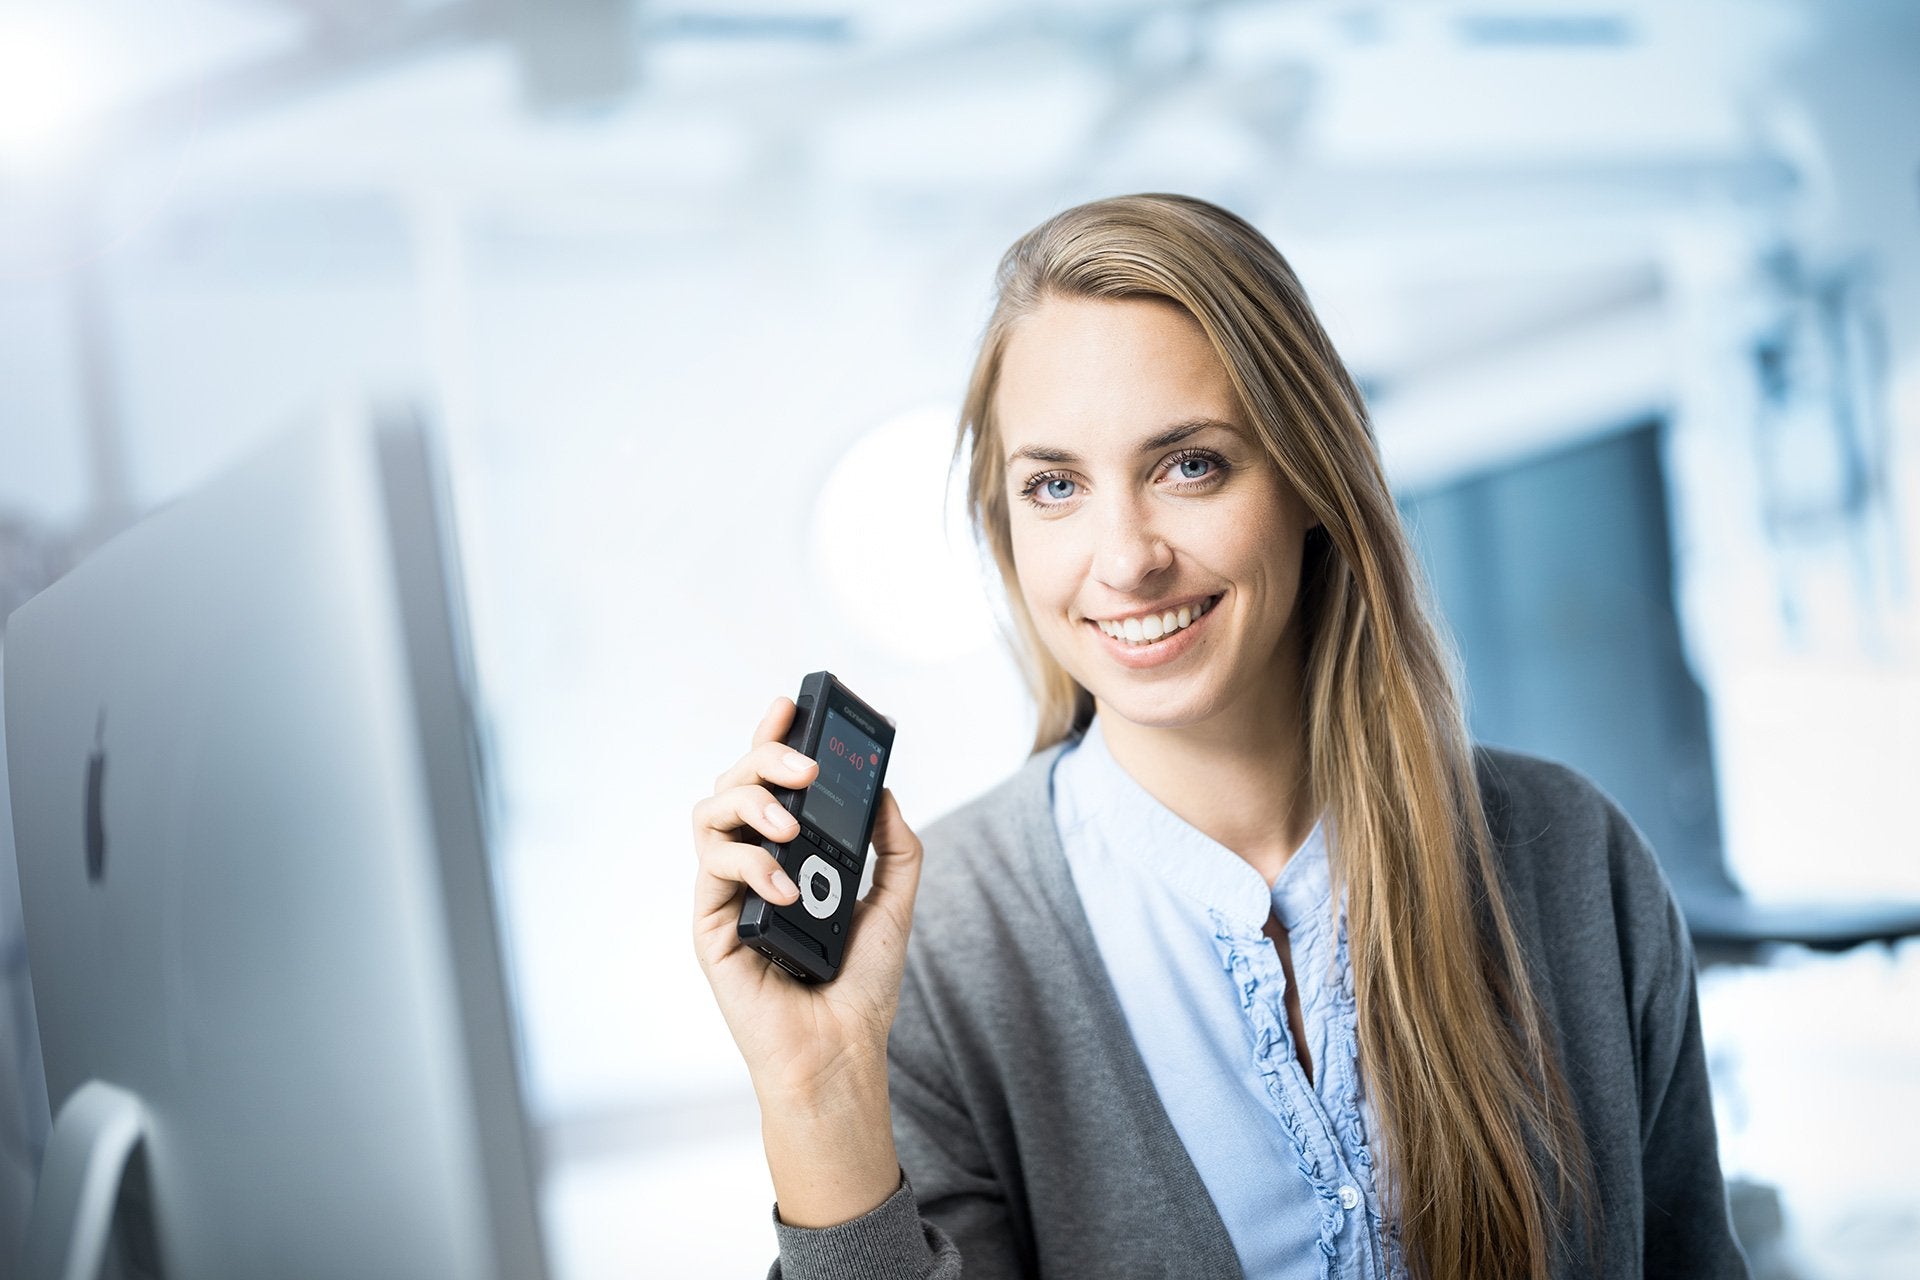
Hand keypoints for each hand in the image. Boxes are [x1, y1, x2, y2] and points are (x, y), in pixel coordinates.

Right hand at [691, 695, 924, 1103]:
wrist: (841, 1053)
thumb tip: (884, 792)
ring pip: (711, 812)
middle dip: (766, 757)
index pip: (772, 782)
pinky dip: (750, 863)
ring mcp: (728, 892)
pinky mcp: (711, 924)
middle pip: (736, 783)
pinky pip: (712, 866)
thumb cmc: (860, 987)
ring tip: (792, 826)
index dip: (773, 738)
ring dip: (751, 802)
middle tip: (805, 764)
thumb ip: (894, 848)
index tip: (790, 705)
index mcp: (790, 855)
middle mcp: (753, 865)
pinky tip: (784, 885)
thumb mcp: (894, 903)